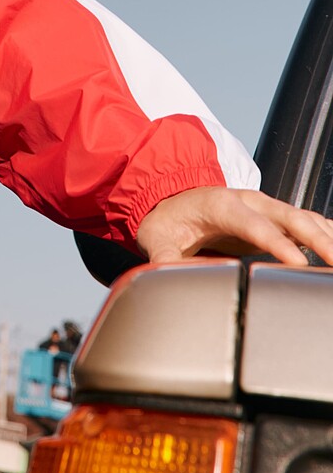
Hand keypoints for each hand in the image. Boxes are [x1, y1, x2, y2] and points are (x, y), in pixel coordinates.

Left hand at [136, 187, 332, 267]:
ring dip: (327, 237)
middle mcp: (249, 201)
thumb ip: (163, 255)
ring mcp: (266, 208)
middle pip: (290, 216)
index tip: (297, 262)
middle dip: (317, 238)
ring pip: (305, 218)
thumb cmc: (168, 218)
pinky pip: (308, 222)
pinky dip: (327, 233)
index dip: (276, 243)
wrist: (172, 196)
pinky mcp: (275, 218)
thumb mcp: (156, 236)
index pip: (254, 224)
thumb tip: (167, 276)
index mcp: (221, 204)